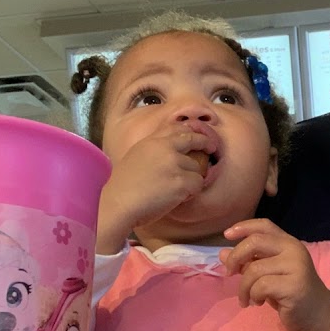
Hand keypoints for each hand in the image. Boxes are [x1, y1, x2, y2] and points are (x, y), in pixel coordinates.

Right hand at [95, 128, 211, 252]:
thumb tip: (172, 151)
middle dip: (205, 143)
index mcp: (152, 141)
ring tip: (176, 190)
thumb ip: (154, 150)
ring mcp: (174, 163)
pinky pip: (197, 184)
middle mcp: (165, 147)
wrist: (118, 203)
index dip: (189, 131)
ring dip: (191, 179)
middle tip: (211, 149)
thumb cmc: (123, 187)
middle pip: (194, 139)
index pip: (176, 127)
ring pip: (197, 168)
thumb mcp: (136, 156)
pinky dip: (191, 192)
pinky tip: (178, 197)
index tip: (196, 136)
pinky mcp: (181, 181)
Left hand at [220, 218, 329, 330]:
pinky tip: (258, 303)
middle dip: (236, 257)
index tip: (226, 235)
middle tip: (229, 273)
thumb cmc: (290, 293)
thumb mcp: (267, 274)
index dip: (243, 227)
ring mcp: (296, 266)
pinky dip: (253, 296)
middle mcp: (293, 249)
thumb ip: (248, 262)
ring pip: (254, 269)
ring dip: (244, 287)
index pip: (264, 225)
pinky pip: (261, 286)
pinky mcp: (294, 285)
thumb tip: (222, 254)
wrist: (317, 314)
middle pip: (255, 242)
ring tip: (247, 299)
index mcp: (288, 243)